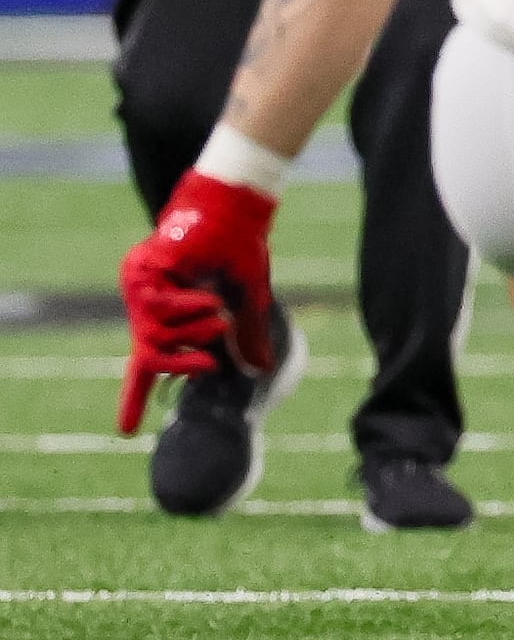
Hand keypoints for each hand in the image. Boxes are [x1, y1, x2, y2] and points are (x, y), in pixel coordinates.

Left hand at [116, 171, 279, 434]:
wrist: (234, 207)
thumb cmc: (239, 246)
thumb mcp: (246, 299)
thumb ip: (247, 333)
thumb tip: (261, 369)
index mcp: (169, 315)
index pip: (148, 364)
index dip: (135, 398)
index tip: (127, 432)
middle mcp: (148, 305)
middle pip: (149, 356)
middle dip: (178, 367)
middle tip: (209, 366)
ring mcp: (141, 288)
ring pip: (155, 336)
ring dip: (193, 333)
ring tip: (219, 315)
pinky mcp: (142, 273)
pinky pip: (158, 310)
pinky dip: (187, 310)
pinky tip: (207, 297)